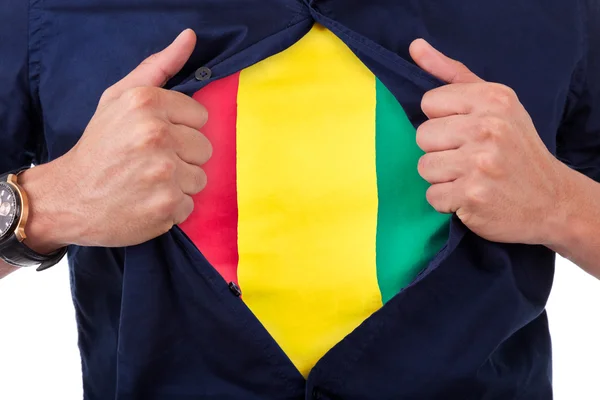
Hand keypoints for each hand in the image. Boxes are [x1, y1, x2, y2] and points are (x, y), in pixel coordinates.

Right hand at [20, 29, 211, 250]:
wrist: (69, 196)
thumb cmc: (99, 145)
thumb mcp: (120, 98)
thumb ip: (158, 67)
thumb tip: (190, 37)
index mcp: (146, 103)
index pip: (200, 116)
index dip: (180, 129)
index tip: (156, 137)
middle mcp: (156, 135)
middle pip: (204, 147)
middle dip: (182, 156)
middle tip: (150, 162)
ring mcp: (162, 174)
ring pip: (200, 178)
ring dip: (179, 184)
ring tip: (148, 182)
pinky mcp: (166, 206)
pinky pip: (190, 205)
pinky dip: (171, 208)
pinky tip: (147, 201)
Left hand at [409, 39, 568, 244]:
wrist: (551, 200)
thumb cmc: (516, 148)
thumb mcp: (496, 104)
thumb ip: (453, 75)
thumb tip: (416, 48)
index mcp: (493, 99)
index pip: (429, 102)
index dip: (442, 120)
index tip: (466, 131)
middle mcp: (488, 127)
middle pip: (422, 135)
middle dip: (440, 150)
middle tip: (470, 158)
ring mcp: (480, 163)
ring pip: (424, 167)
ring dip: (442, 178)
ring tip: (470, 177)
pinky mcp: (472, 195)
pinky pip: (432, 196)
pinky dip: (447, 202)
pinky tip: (470, 197)